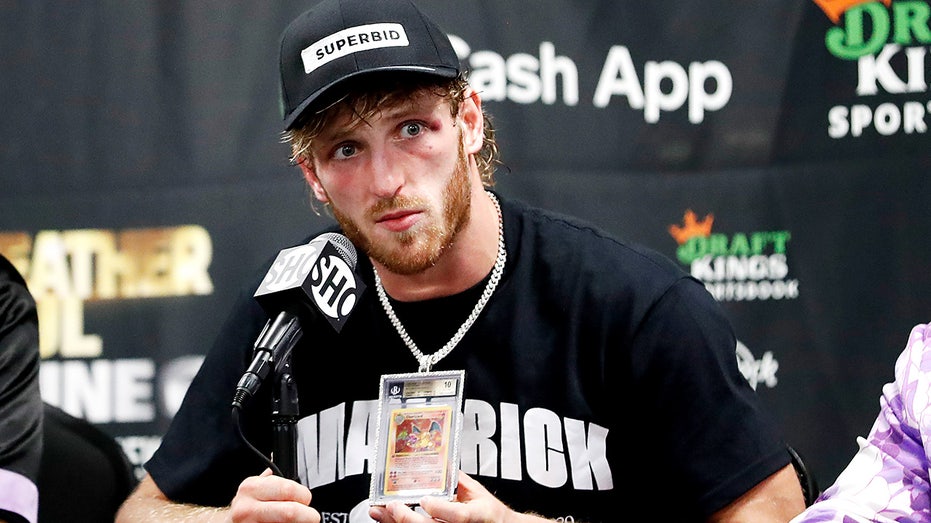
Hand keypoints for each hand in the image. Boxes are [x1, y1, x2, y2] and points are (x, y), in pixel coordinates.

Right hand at [228, 468, 319, 522]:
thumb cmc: (246, 506)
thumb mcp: (255, 487)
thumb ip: (272, 478)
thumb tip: (287, 462)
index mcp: (251, 488)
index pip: (288, 490)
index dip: (304, 495)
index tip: (306, 499)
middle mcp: (247, 509)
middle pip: (289, 513)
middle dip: (307, 515)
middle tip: (312, 516)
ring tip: (294, 520)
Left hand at [369, 471, 546, 522]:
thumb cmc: (488, 514)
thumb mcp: (478, 493)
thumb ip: (458, 480)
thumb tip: (439, 462)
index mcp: (477, 516)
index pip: (458, 516)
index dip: (439, 509)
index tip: (424, 500)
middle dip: (407, 518)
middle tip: (393, 505)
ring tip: (379, 512)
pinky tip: (387, 519)